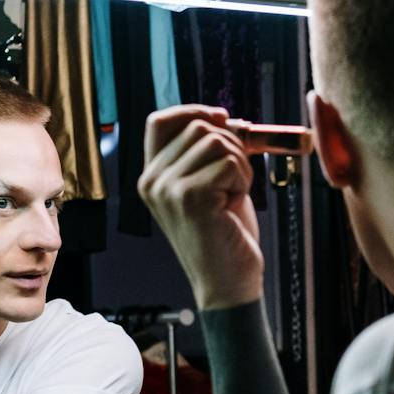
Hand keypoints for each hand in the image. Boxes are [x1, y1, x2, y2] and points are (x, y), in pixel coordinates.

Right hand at [138, 106, 262, 310]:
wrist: (228, 283)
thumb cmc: (224, 235)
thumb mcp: (212, 185)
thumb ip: (208, 152)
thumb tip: (222, 116)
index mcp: (151, 177)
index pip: (160, 121)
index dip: (192, 110)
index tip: (223, 118)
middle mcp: (151, 181)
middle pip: (196, 126)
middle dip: (229, 144)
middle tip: (234, 180)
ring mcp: (167, 188)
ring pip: (215, 140)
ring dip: (238, 164)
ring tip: (233, 194)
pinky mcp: (189, 197)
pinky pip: (228, 161)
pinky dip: (243, 178)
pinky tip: (234, 203)